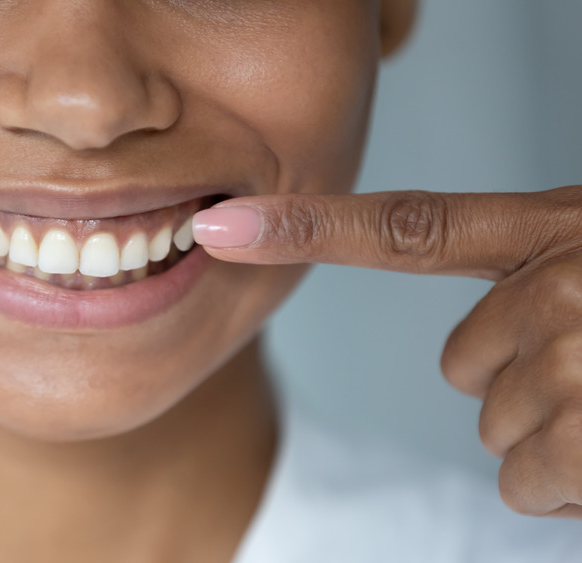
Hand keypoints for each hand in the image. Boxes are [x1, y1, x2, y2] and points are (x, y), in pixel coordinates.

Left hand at [192, 187, 581, 518]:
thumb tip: (476, 343)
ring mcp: (567, 365)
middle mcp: (551, 290)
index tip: (224, 227)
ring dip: (553, 431)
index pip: (406, 228)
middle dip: (513, 378)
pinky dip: (571, 482)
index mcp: (550, 233)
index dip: (306, 228)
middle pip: (460, 365)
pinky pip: (527, 483)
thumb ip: (531, 273)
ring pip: (495, 430)